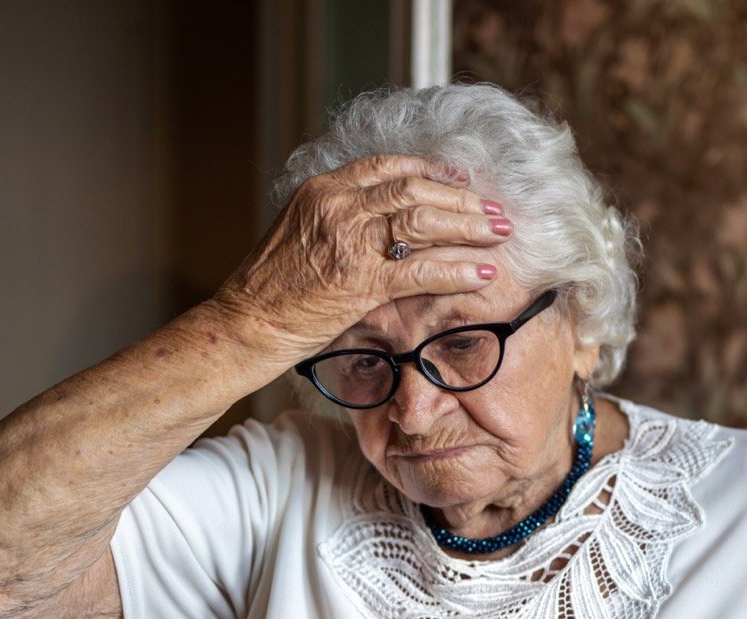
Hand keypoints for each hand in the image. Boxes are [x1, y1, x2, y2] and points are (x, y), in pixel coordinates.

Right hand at [211, 155, 511, 365]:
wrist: (246, 323)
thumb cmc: (272, 287)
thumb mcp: (301, 232)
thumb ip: (339, 217)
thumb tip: (381, 218)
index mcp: (323, 189)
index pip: (389, 167)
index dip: (433, 170)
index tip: (462, 178)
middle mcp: (337, 206)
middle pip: (415, 190)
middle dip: (463, 199)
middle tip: (495, 210)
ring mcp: (349, 241)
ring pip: (423, 222)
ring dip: (469, 227)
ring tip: (500, 234)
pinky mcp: (360, 280)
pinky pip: (421, 269)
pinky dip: (457, 270)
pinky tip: (482, 273)